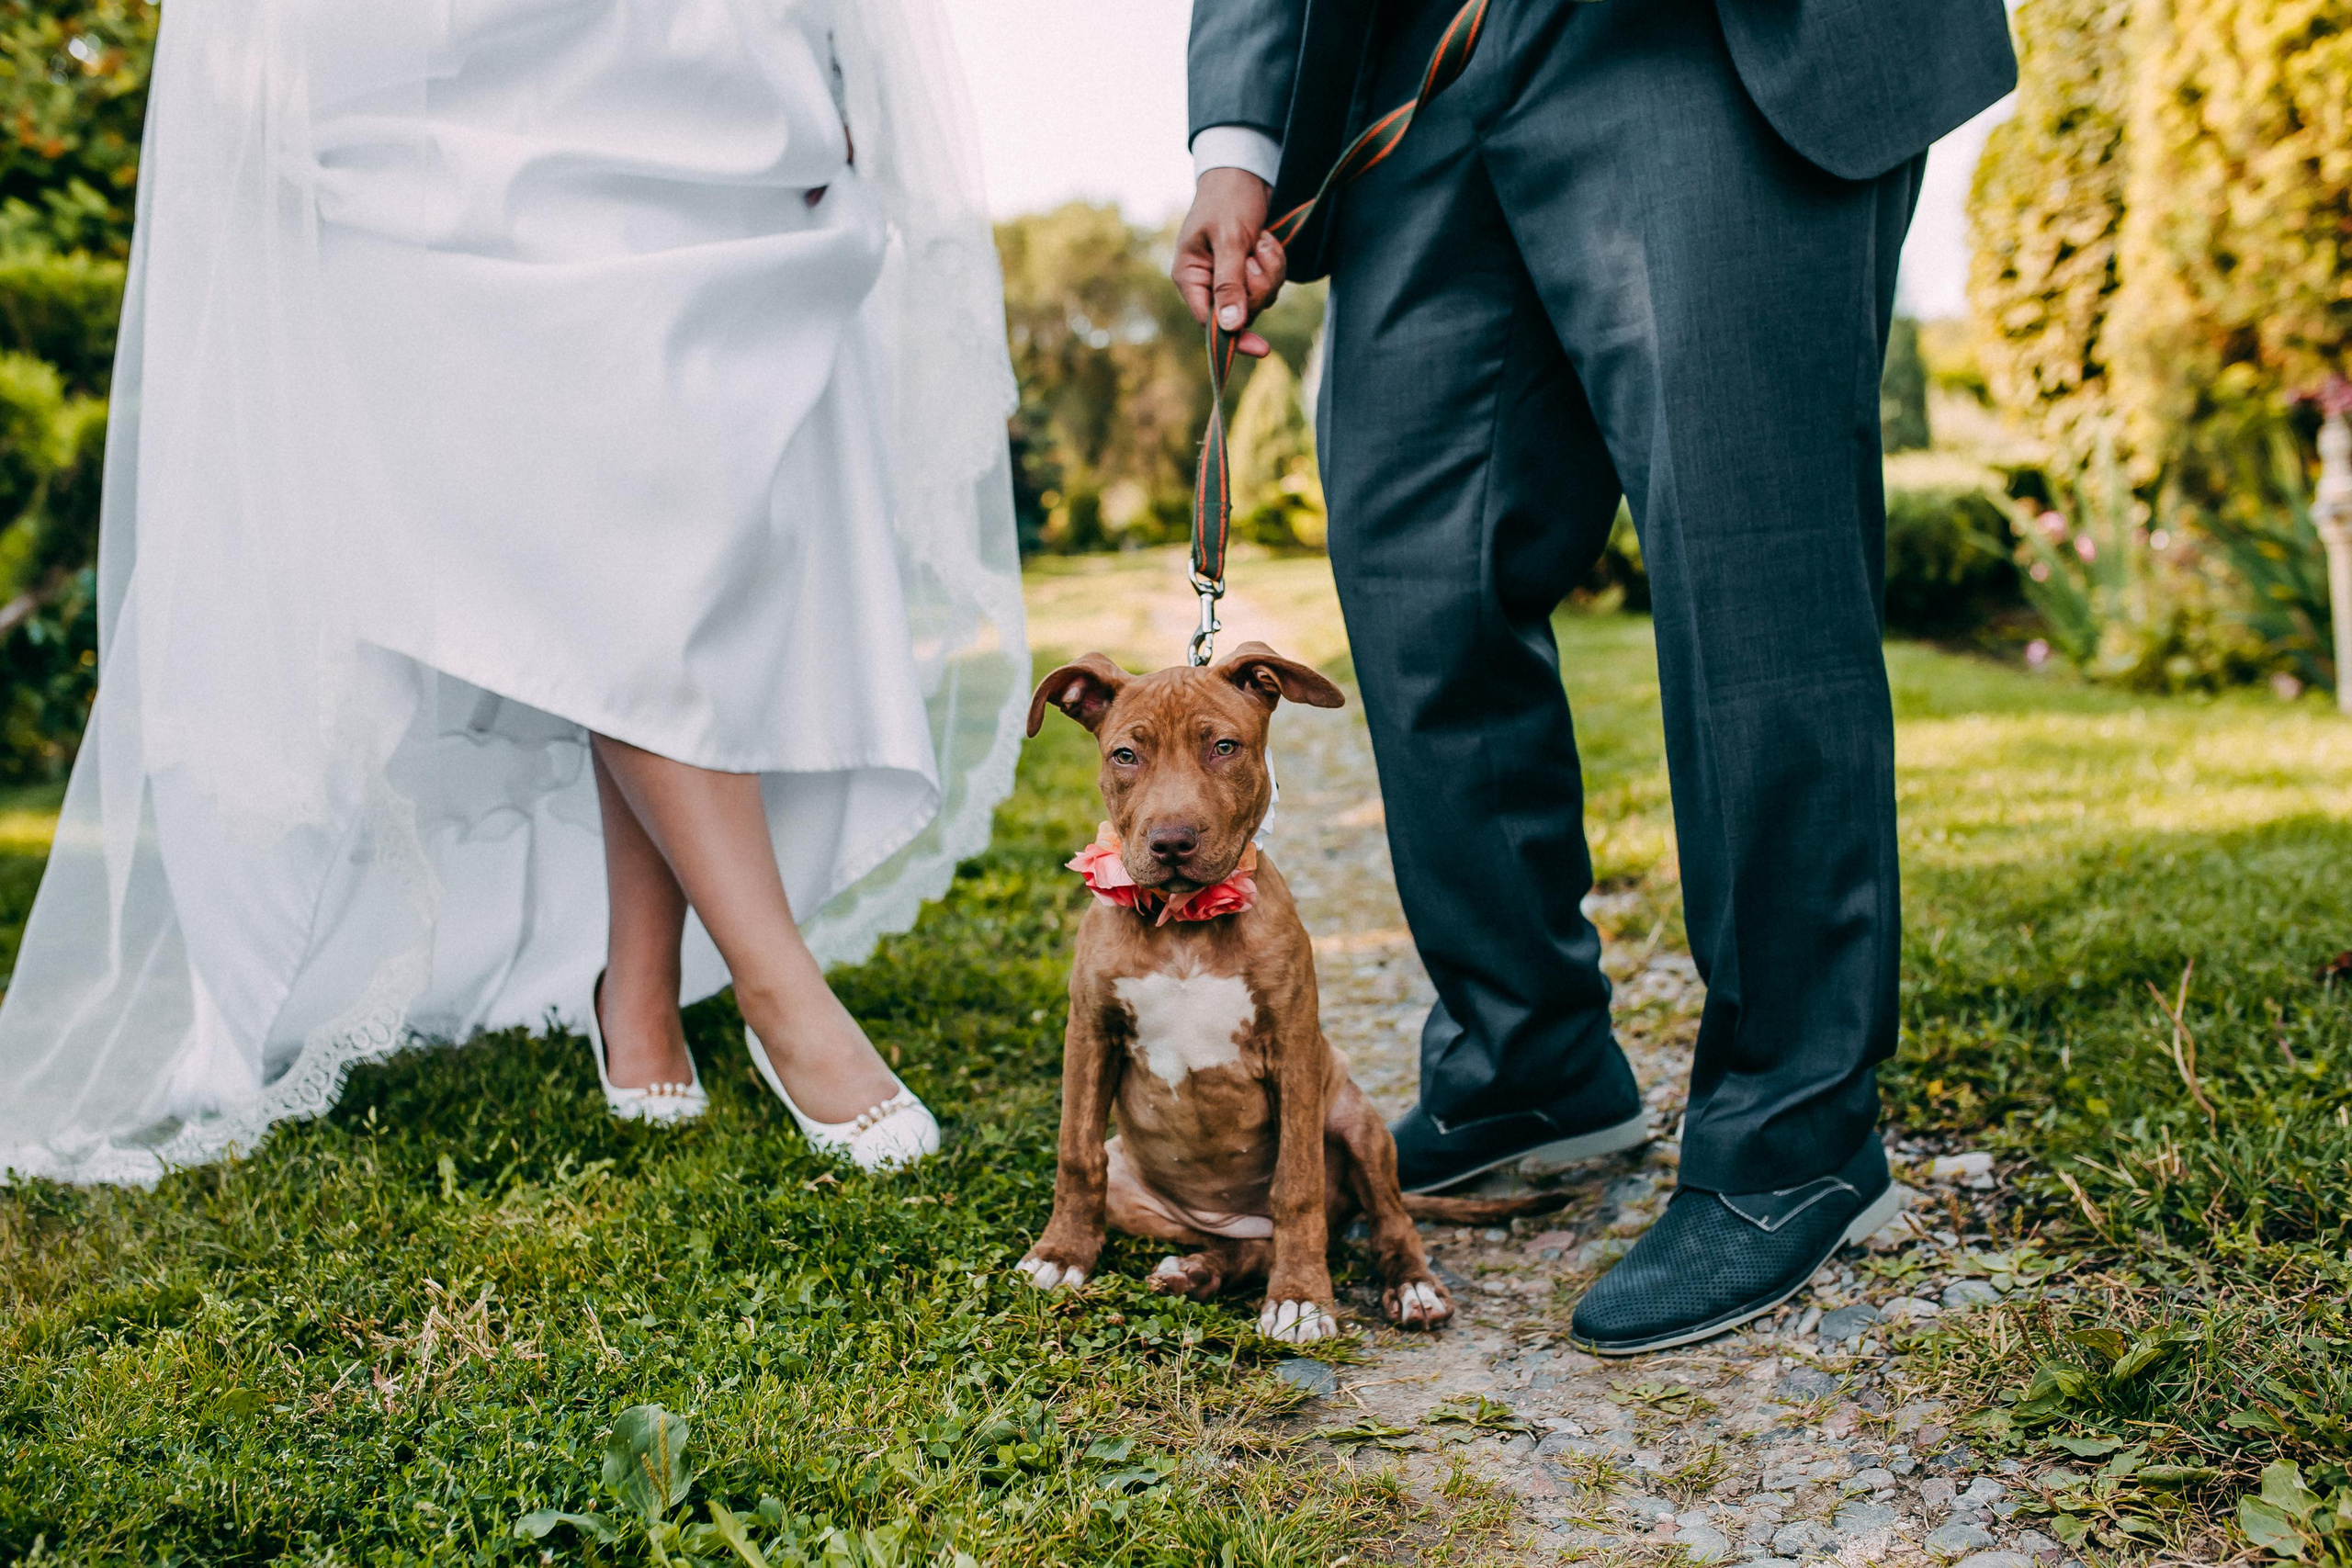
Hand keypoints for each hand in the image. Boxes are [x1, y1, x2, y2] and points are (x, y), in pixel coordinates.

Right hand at [1172, 168, 1286, 358]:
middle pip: (1241, 312)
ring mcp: (1230, 278)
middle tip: (1258, 253)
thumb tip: (1230, 326)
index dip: (1234, 335)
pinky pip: (1270, 284)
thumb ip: (1229, 282)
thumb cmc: (1228, 200)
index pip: (1209, 320)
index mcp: (1189, 276)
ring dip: (1270, 270)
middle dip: (1258, 284)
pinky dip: (1275, 263)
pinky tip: (1266, 240)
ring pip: (1260, 299)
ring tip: (1262, 240)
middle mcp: (1208, 282)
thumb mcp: (1229, 239)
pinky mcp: (1249, 271)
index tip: (1263, 349)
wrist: (1244, 171)